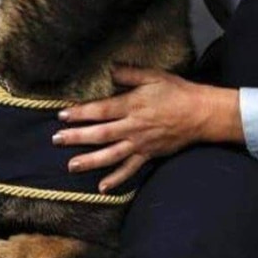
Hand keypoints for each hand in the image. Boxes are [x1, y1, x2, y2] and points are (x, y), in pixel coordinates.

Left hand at [53, 67, 241, 192]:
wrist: (200, 114)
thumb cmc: (177, 92)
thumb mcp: (154, 76)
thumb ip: (130, 74)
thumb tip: (110, 69)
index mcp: (132, 105)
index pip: (101, 110)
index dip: (81, 113)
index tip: (63, 115)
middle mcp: (133, 127)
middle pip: (100, 134)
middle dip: (77, 137)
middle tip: (56, 139)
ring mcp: (140, 144)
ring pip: (111, 155)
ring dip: (90, 161)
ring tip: (71, 166)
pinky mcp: (148, 155)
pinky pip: (130, 169)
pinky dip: (116, 179)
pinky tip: (102, 187)